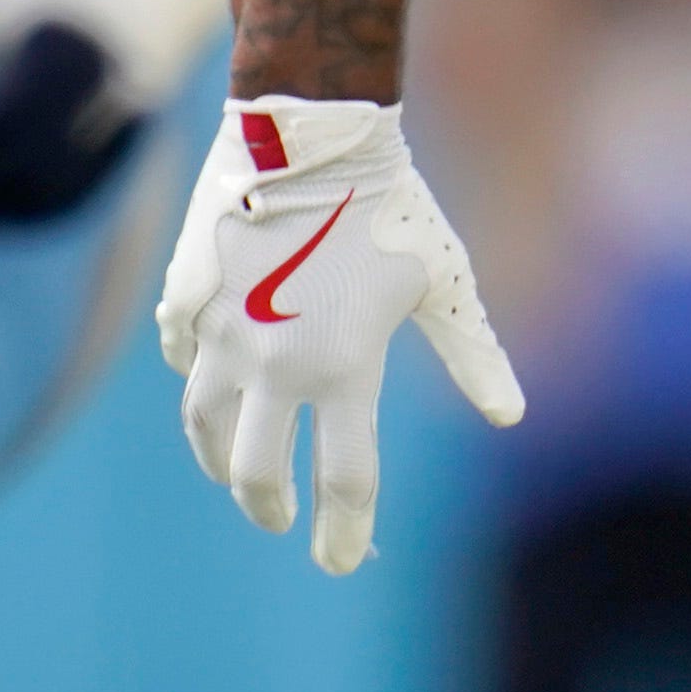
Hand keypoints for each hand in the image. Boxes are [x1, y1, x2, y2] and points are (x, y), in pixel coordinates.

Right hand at [157, 95, 519, 572]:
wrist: (307, 131)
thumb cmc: (392, 205)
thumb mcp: (445, 280)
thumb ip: (474, 354)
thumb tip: (512, 415)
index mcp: (342, 368)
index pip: (343, 480)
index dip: (343, 532)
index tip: (341, 561)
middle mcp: (273, 364)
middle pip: (257, 473)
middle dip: (270, 508)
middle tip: (281, 520)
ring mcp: (220, 333)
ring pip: (204, 424)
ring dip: (220, 460)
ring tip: (235, 471)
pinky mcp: (185, 298)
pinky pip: (179, 356)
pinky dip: (193, 378)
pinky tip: (209, 384)